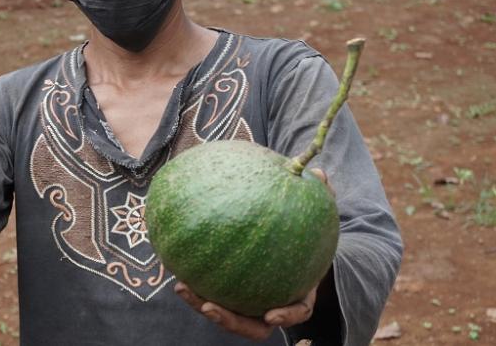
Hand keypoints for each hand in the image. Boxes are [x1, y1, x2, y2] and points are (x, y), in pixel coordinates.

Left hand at [174, 168, 333, 340]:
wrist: (291, 237)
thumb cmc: (305, 229)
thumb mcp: (315, 212)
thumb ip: (320, 195)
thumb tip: (318, 170)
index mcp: (299, 290)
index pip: (297, 311)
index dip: (285, 315)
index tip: (270, 315)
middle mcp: (273, 301)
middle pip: (252, 325)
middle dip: (229, 320)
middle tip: (209, 306)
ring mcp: (249, 298)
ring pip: (226, 313)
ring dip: (202, 304)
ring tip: (181, 286)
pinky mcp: (228, 288)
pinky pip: (211, 289)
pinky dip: (195, 282)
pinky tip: (174, 264)